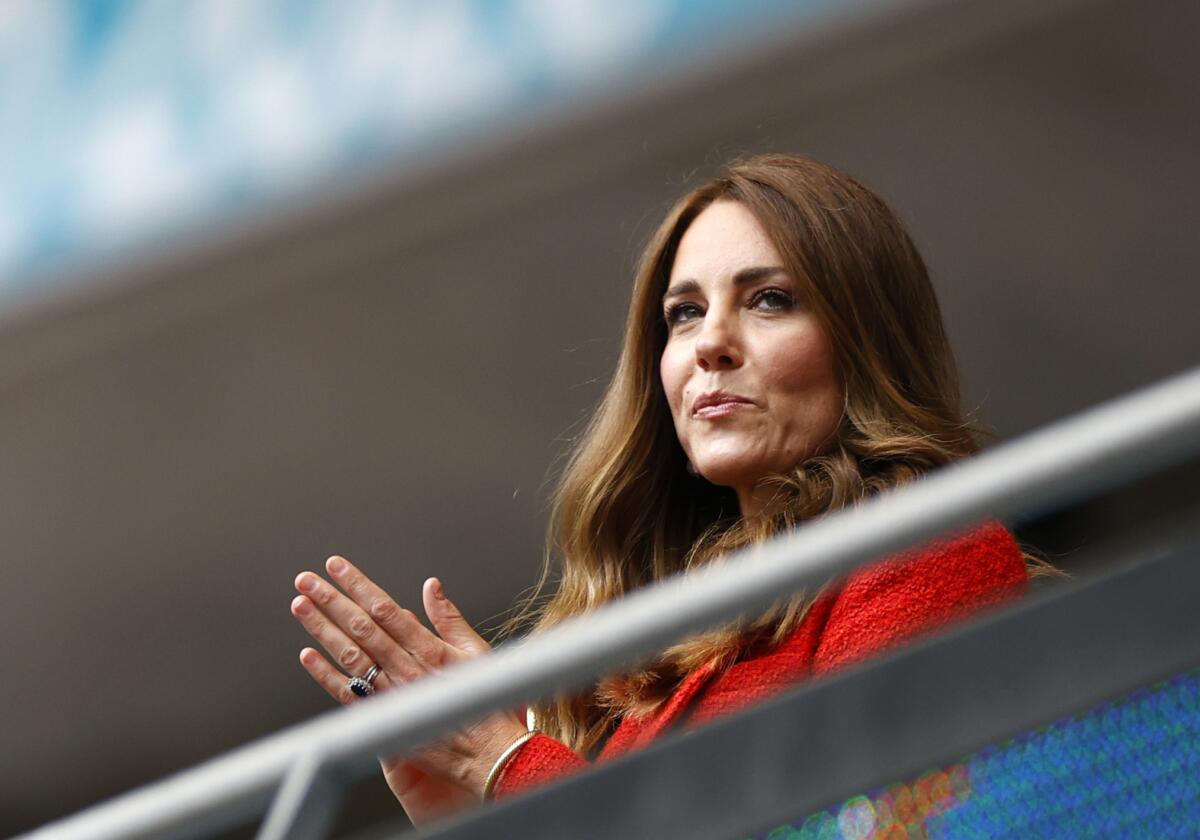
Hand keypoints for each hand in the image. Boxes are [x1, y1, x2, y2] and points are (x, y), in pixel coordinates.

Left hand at [290, 557, 528, 824]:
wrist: (486, 753)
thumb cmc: (484, 700)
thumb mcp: (475, 651)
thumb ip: (449, 618)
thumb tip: (431, 586)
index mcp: (428, 648)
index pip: (384, 608)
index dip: (358, 585)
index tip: (337, 567)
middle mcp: (405, 668)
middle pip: (361, 626)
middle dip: (331, 600)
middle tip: (306, 579)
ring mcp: (391, 693)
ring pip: (349, 654)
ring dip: (322, 629)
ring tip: (301, 605)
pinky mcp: (383, 717)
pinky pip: (348, 693)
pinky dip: (325, 674)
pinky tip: (308, 655)